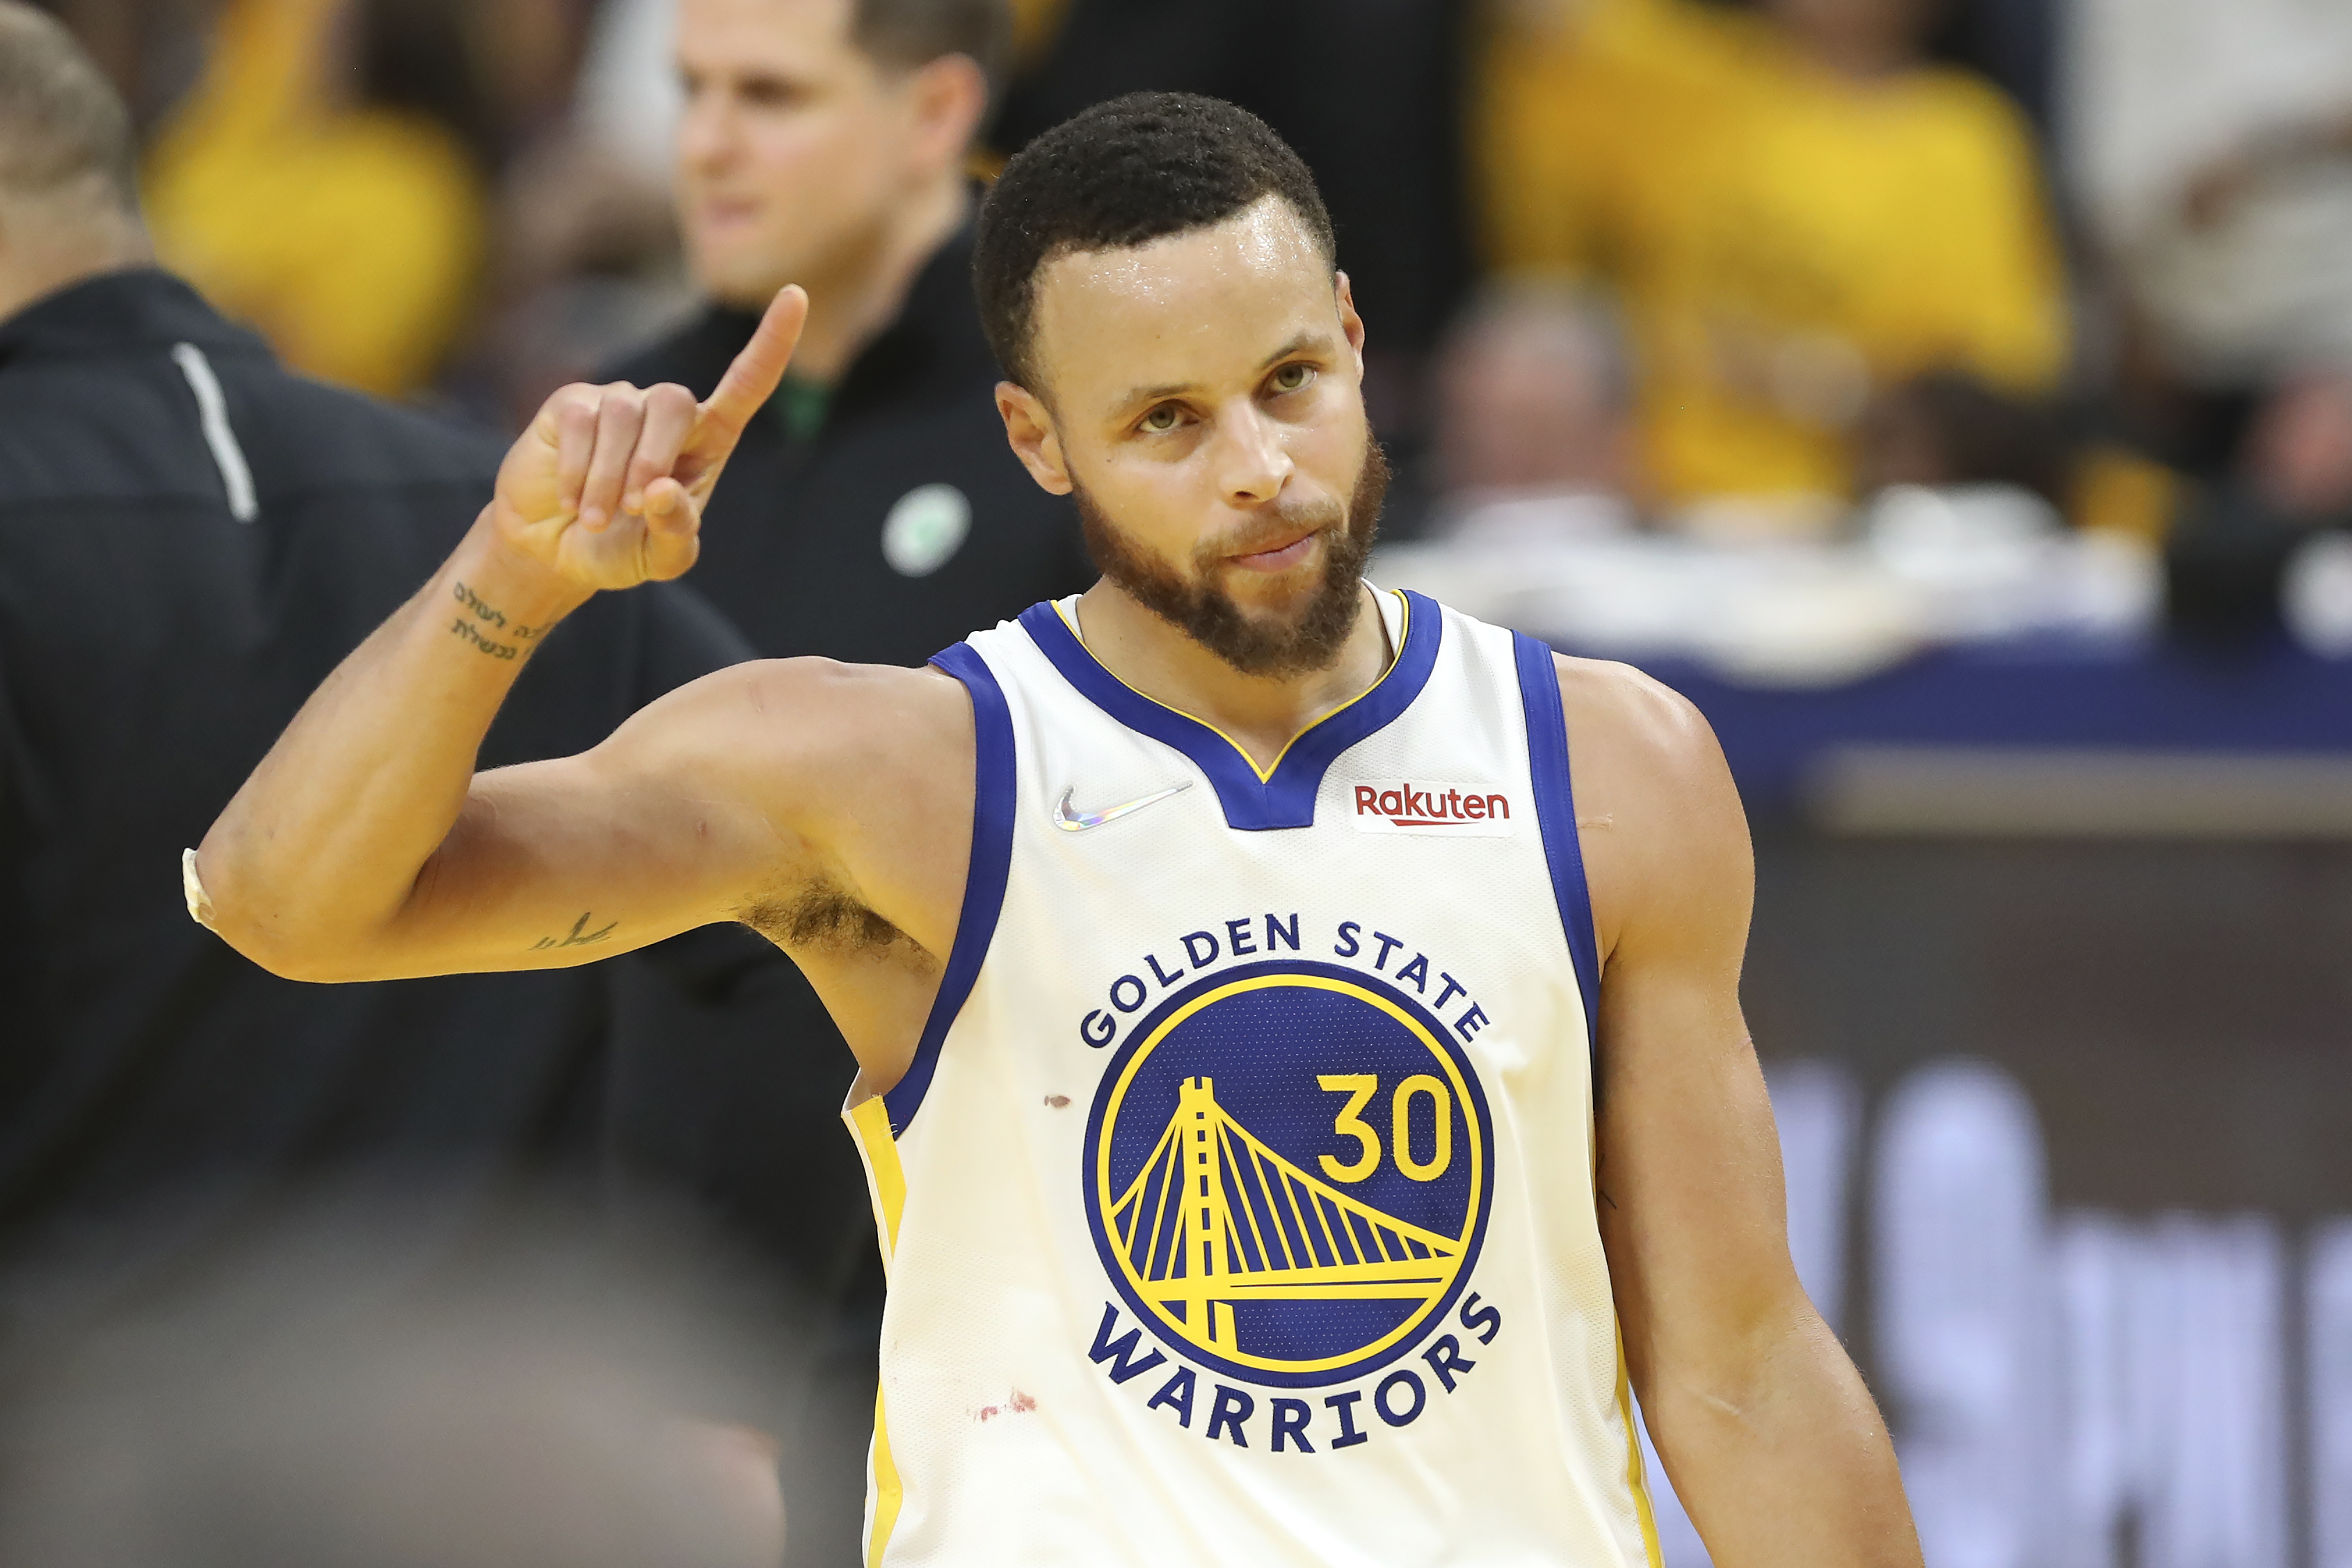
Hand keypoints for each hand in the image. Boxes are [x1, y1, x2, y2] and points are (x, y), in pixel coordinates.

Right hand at [492, 286, 807, 589]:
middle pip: (674, 402)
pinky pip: (579, 422)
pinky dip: (578, 470)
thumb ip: (676, 531)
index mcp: (708, 442)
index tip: (797, 294)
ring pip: (622, 415)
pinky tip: (571, 501)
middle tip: (634, 509)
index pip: (747, 384)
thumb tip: (663, 489)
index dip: (772, 342)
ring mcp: (619, 403)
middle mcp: (667, 414)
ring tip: (594, 519)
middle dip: (653, 458)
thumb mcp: (662, 557)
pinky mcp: (571, 405)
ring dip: (608, 477)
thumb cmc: (622, 549)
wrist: (555, 550)